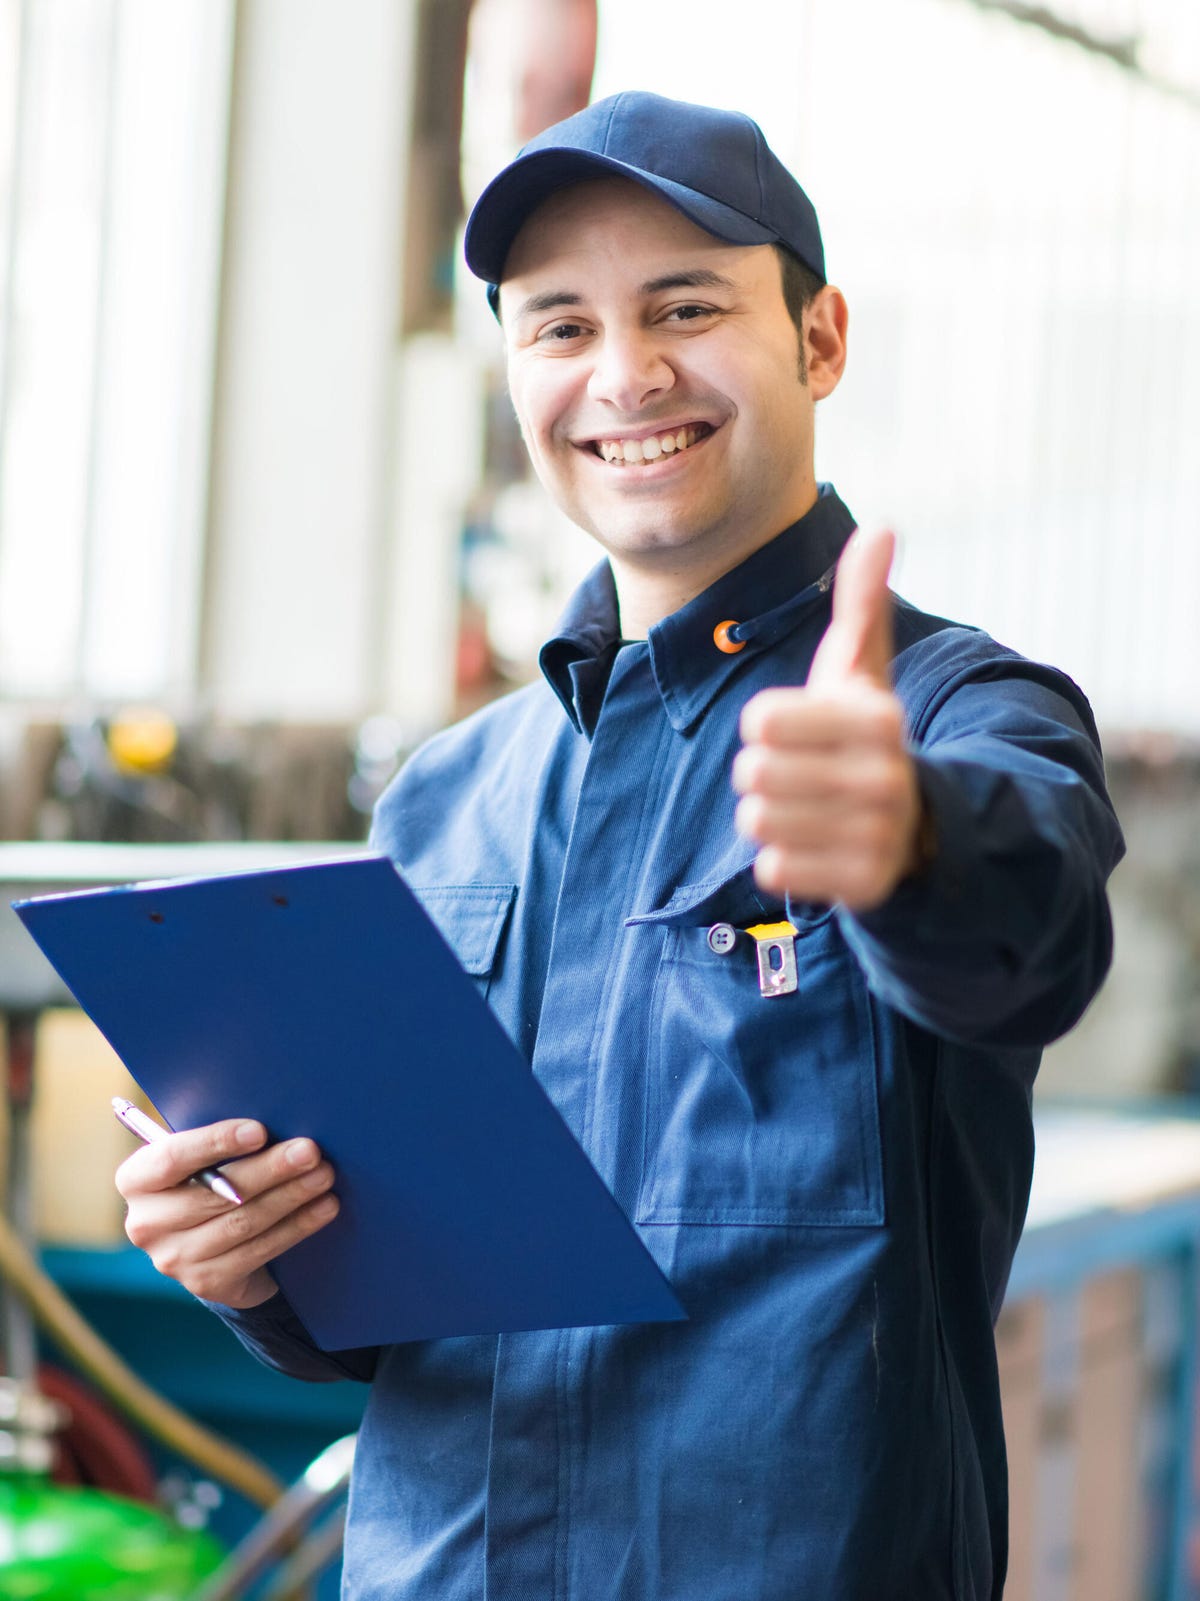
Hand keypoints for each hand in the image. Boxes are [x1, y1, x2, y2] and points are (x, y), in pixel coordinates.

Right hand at [117, 1118, 339, 1308]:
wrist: (212, 1244)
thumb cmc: (211, 1177)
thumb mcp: (202, 1157)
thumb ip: (220, 1142)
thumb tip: (274, 1121)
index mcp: (137, 1179)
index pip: (171, 1158)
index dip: (215, 1142)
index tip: (259, 1131)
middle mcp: (146, 1223)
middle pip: (216, 1193)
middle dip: (270, 1169)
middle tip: (311, 1151)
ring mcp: (174, 1258)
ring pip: (242, 1222)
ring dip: (290, 1196)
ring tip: (324, 1175)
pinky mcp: (206, 1282)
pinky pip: (259, 1250)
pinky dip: (297, 1226)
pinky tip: (324, 1207)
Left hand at [732, 527, 924, 911]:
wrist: (917, 824)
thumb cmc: (865, 737)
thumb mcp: (864, 671)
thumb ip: (863, 603)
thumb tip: (881, 527)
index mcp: (877, 719)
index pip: (759, 722)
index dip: (767, 726)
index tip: (800, 731)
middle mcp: (884, 777)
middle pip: (752, 773)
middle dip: (764, 774)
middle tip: (802, 776)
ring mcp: (877, 836)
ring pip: (757, 820)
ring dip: (770, 815)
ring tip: (807, 809)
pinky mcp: (863, 885)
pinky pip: (773, 868)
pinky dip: (781, 858)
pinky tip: (812, 845)